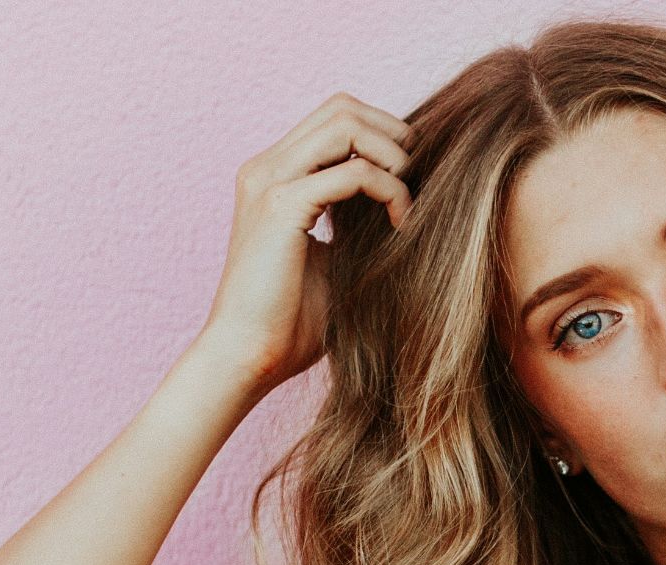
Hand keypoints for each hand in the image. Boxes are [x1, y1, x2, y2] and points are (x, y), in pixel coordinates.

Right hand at [192, 91, 413, 398]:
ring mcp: (270, 182)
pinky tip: (400, 223)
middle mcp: (266, 168)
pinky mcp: (281, 206)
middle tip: (418, 182)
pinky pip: (353, 171)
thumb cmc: (290, 321)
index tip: (410, 180)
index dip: (382, 135)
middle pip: (342, 107)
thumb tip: (405, 204)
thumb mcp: (334, 258)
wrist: (247, 356)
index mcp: (273, 175)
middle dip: (393, 136)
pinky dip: (388, 190)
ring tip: (408, 200)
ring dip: (392, 156)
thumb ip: (355, 222)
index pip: (334, 119)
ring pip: (346, 125)